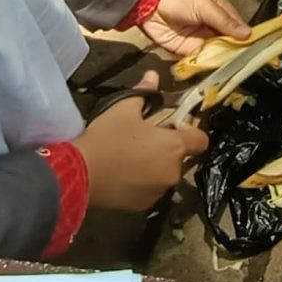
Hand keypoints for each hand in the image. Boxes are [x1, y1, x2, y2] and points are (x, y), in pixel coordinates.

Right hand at [76, 87, 206, 213]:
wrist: (81, 174)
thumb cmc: (108, 137)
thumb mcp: (124, 109)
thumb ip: (144, 93)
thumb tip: (153, 76)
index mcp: (174, 146)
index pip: (201, 140)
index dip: (191, 131)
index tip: (172, 126)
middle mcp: (173, 172)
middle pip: (180, 157)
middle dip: (166, 149)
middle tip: (143, 140)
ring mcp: (159, 192)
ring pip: (164, 175)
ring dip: (155, 167)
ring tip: (130, 159)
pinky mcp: (143, 206)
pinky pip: (150, 190)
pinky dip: (142, 183)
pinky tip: (123, 175)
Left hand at [140, 0, 249, 59]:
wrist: (147, 0)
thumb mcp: (205, 5)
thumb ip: (225, 21)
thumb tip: (247, 34)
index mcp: (219, 10)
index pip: (237, 27)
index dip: (245, 38)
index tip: (256, 50)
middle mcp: (211, 25)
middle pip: (227, 43)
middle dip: (234, 53)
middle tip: (243, 64)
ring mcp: (198, 38)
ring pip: (215, 54)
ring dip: (220, 61)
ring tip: (230, 70)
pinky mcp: (184, 50)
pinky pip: (198, 61)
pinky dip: (204, 66)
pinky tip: (213, 72)